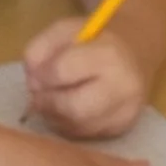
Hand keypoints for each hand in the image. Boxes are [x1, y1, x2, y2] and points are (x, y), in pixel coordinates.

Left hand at [22, 16, 149, 139]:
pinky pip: (83, 135)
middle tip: (38, 94)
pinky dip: (67, 124)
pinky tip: (66, 110)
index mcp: (109, 55)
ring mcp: (125, 112)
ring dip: (54, 116)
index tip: (35, 75)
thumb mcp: (64, 30)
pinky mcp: (122, 129)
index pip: (62, 72)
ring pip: (76, 127)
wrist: (133, 53)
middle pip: (72, 109)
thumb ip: (40, 49)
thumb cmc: (93, 40)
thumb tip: (32, 81)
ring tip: (52, 99)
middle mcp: (123, 87)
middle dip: (47, 103)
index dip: (40, 76)